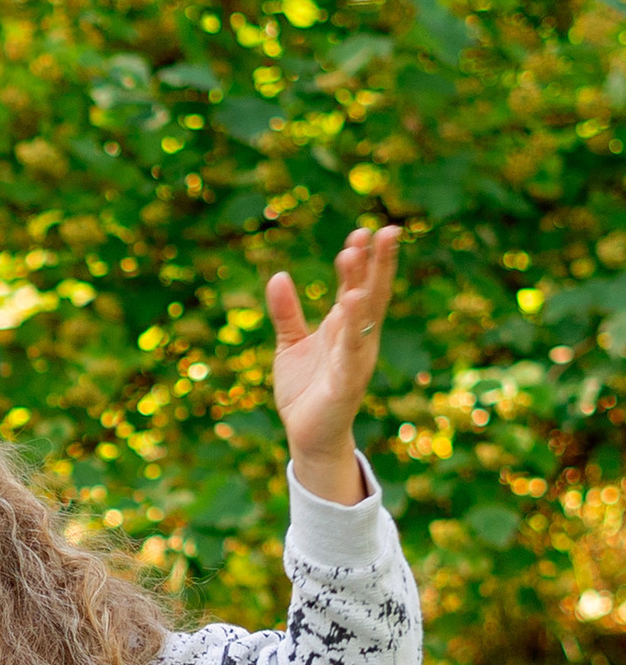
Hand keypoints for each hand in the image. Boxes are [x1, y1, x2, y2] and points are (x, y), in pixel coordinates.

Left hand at [267, 223, 398, 505]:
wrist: (305, 434)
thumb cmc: (304, 388)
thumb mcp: (291, 343)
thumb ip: (286, 312)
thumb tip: (280, 275)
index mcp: (345, 327)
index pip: (358, 287)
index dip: (360, 261)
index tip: (360, 232)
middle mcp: (358, 339)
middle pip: (371, 295)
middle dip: (376, 264)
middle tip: (384, 230)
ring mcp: (355, 360)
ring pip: (363, 319)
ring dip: (363, 288)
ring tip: (360, 258)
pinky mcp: (346, 384)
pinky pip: (350, 353)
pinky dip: (352, 330)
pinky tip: (351, 306)